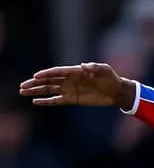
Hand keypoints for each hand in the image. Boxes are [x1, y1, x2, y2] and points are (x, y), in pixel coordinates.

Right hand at [20, 63, 136, 108]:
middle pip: (49, 81)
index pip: (57, 72)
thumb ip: (94, 67)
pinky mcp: (72, 99)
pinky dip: (46, 101)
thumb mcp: (105, 70)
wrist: (116, 91)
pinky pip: (56, 100)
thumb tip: (84, 66)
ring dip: (36, 91)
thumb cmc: (111, 78)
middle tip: (23, 86)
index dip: (46, 74)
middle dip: (35, 83)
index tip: (36, 76)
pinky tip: (36, 102)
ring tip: (23, 92)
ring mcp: (69, 89)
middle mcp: (69, 80)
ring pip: (49, 90)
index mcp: (75, 71)